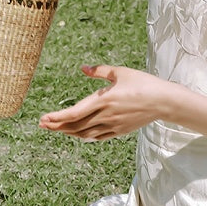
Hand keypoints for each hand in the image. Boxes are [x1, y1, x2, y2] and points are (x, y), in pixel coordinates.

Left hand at [39, 65, 168, 140]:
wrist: (163, 101)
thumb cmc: (142, 83)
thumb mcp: (120, 72)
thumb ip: (99, 70)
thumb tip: (83, 68)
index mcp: (104, 99)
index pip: (74, 112)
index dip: (57, 117)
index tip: (43, 118)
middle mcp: (106, 115)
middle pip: (75, 125)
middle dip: (57, 126)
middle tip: (43, 125)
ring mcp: (113, 125)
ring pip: (85, 133)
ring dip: (68, 132)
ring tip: (56, 129)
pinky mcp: (120, 131)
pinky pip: (97, 137)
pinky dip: (85, 136)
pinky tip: (78, 134)